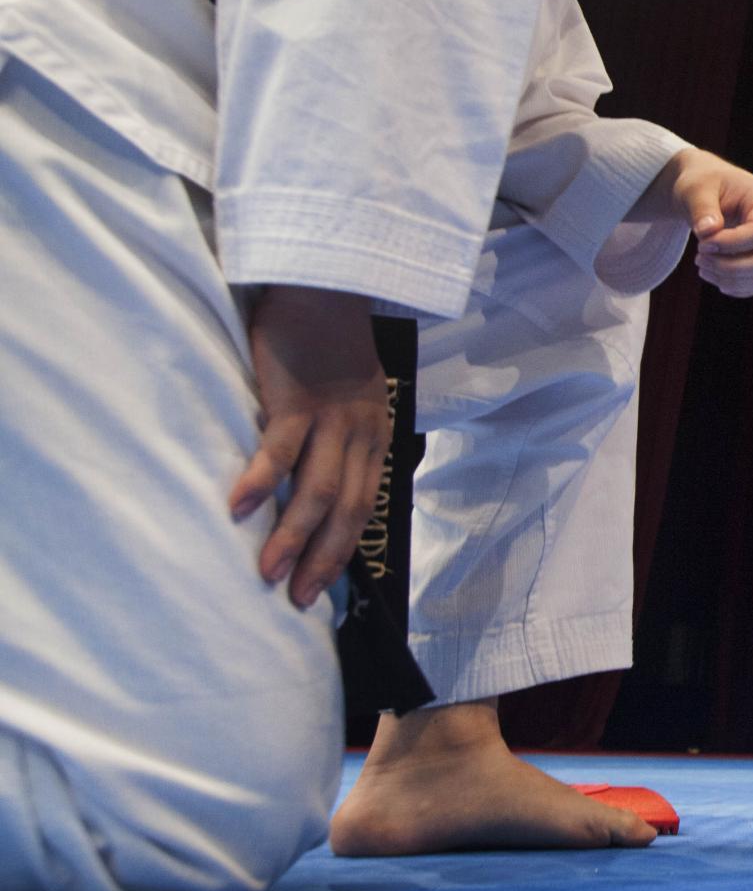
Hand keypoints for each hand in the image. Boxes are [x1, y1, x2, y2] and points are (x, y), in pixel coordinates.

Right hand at [229, 285, 392, 607]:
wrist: (325, 291)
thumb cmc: (328, 349)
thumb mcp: (351, 401)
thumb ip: (340, 442)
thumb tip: (318, 490)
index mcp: (375, 439)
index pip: (363, 507)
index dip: (343, 551)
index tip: (323, 588)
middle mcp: (360, 436)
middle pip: (345, 510)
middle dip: (322, 559)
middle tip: (297, 599)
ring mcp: (331, 420)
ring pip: (316, 490)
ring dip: (292, 535)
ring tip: (267, 570)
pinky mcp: (297, 400)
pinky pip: (281, 450)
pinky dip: (262, 481)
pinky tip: (239, 509)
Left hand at [655, 148, 752, 296]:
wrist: (707, 191)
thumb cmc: (704, 184)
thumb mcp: (696, 189)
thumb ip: (702, 208)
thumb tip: (708, 231)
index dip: (731, 245)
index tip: (702, 244)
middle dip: (729, 266)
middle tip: (698, 258)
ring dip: (730, 279)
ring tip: (702, 266)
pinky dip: (735, 287)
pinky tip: (713, 276)